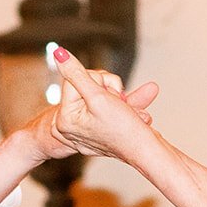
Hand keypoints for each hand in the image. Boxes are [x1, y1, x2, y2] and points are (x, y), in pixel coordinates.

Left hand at [46, 49, 160, 164]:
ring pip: (101, 95)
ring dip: (121, 100)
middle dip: (110, 91)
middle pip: (87, 86)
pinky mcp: (100, 131)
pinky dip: (125, 109)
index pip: (76, 79)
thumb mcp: (98, 96)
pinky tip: (138, 117)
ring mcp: (86, 129)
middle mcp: (71, 126)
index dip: (99, 82)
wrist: (148, 154)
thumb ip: (76, 73)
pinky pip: (110, 109)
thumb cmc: (123, 129)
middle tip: (121, 106)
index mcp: (65, 119)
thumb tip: (58, 52)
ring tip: (130, 114)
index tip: (110, 98)